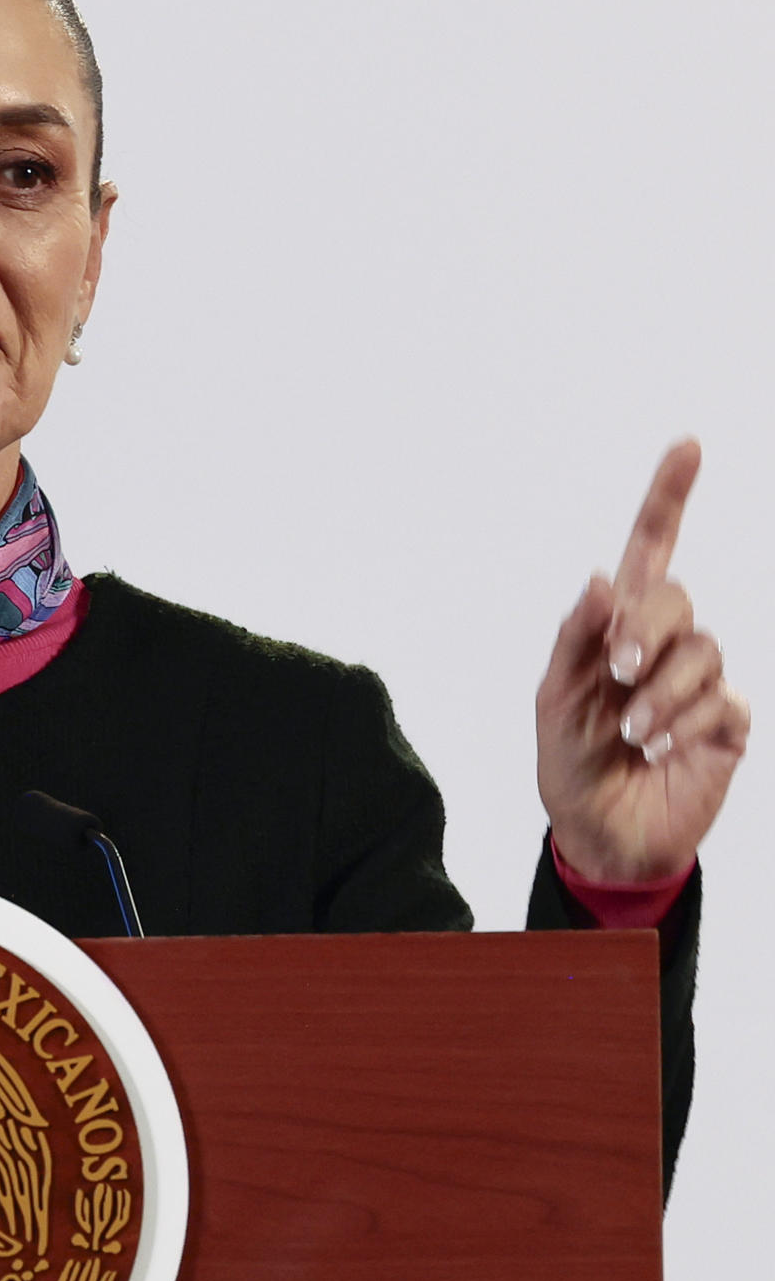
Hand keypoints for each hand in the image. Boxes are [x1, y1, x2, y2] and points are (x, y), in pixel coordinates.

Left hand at [536, 440, 749, 883]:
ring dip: (660, 692)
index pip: (649, 550)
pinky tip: (658, 748)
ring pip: (702, 650)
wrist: (599, 835)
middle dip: (648, 627)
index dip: (668, 497)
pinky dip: (683, 723)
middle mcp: (664, 645)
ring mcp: (699, 683)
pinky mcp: (725, 725)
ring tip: (632, 732)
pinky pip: (720, 701)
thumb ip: (575, 639)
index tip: (687, 446)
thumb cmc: (571, 763)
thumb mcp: (554, 700)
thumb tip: (599, 579)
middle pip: (676, 596)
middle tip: (620, 670)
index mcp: (618, 627)